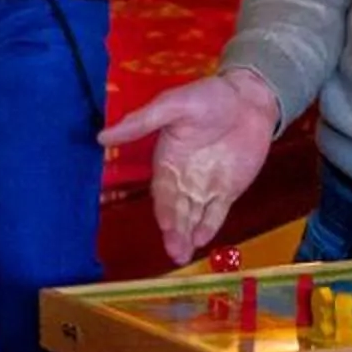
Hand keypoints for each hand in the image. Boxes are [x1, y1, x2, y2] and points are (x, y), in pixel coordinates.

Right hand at [99, 68, 280, 264]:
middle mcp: (182, 179)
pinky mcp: (226, 191)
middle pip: (176, 210)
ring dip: (187, 236)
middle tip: (174, 252)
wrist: (249, 98)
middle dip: (174, 231)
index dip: (164, 208)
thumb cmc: (209, 97)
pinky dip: (209, 227)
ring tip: (182, 254)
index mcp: (167, 161)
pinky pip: (216, 214)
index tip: (165, 224)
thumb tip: (102, 137)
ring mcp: (205, 187)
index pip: (162, 191)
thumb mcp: (174, 104)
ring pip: (193, 217)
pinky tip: (202, 240)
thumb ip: (142, 122)